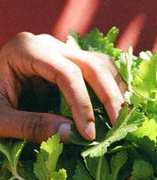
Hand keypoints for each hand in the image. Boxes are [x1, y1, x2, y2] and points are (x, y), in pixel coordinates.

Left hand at [0, 31, 124, 141]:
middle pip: (91, 65)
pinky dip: (110, 90)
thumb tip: (73, 135)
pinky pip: (98, 71)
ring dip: (115, 91)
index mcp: (26, 49)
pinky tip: (115, 112)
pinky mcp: (68, 63)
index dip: (83, 105)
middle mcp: (46, 43)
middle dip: (109, 97)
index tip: (89, 135)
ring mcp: (60, 50)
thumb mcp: (0, 119)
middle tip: (119, 126)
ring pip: (101, 64)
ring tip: (121, 120)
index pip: (67, 73)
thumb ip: (32, 126)